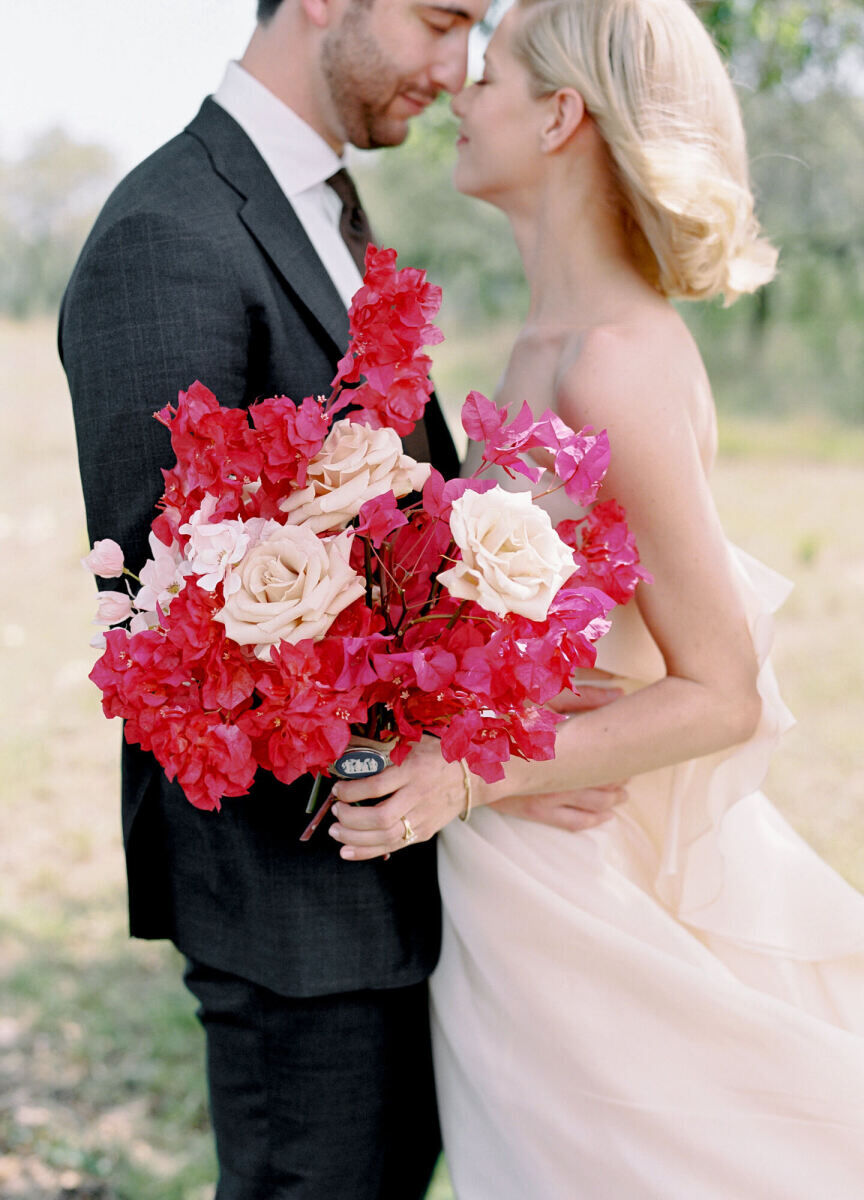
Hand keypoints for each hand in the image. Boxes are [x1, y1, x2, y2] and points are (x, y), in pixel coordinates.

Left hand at [327, 735, 466, 861]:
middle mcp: (418, 795)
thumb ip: (383, 750)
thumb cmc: (435, 756)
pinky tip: (347, 850)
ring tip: (336, 831)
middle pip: (381, 817)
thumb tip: (345, 755)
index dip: (351, 790)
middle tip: (335, 813)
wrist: (470, 777)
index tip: (337, 789)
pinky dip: (366, 851)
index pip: (377, 785)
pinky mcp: (423, 832)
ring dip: (354, 837)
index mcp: (413, 769)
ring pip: (385, 836)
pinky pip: (393, 846)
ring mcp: (422, 817)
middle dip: (351, 818)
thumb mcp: (412, 745)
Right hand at [497, 676, 626, 828]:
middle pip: (606, 781)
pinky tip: (605, 814)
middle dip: (622, 777)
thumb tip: (620, 692)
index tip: (636, 744)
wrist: (459, 755)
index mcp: (562, 749)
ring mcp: (548, 798)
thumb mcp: (538, 701)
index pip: (606, 754)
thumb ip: (581, 697)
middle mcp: (559, 778)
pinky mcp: (535, 812)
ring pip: (595, 805)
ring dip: (614, 798)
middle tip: (633, 767)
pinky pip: (574, 823)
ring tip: (624, 790)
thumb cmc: (497, 719)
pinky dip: (594, 819)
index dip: (625, 752)